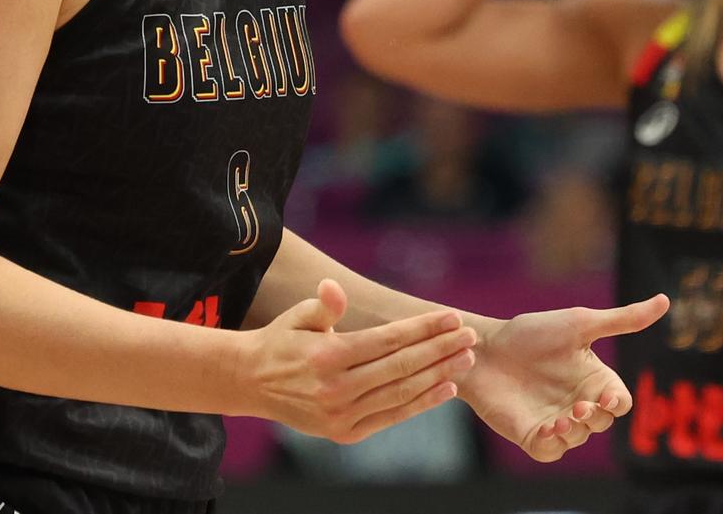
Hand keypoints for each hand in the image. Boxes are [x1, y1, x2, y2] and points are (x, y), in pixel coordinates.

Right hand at [238, 279, 477, 443]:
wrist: (252, 382)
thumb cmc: (282, 340)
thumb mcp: (297, 316)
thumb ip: (323, 305)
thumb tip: (333, 287)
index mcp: (327, 355)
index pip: (388, 340)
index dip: (423, 328)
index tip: (452, 316)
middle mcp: (336, 388)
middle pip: (401, 366)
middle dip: (440, 349)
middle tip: (470, 336)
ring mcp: (341, 415)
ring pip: (401, 393)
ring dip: (438, 375)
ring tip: (466, 359)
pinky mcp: (344, 434)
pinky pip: (391, 416)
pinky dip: (421, 403)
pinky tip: (446, 387)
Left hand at [458, 293, 669, 461]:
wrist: (482, 346)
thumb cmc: (531, 332)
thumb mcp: (580, 324)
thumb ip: (623, 320)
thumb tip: (666, 300)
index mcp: (593, 378)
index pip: (620, 402)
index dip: (618, 405)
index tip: (606, 398)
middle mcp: (578, 401)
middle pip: (602, 423)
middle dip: (594, 419)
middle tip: (578, 407)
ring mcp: (555, 420)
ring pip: (578, 439)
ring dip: (574, 432)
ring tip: (560, 419)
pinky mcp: (530, 434)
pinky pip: (550, 452)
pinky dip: (553, 445)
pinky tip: (545, 429)